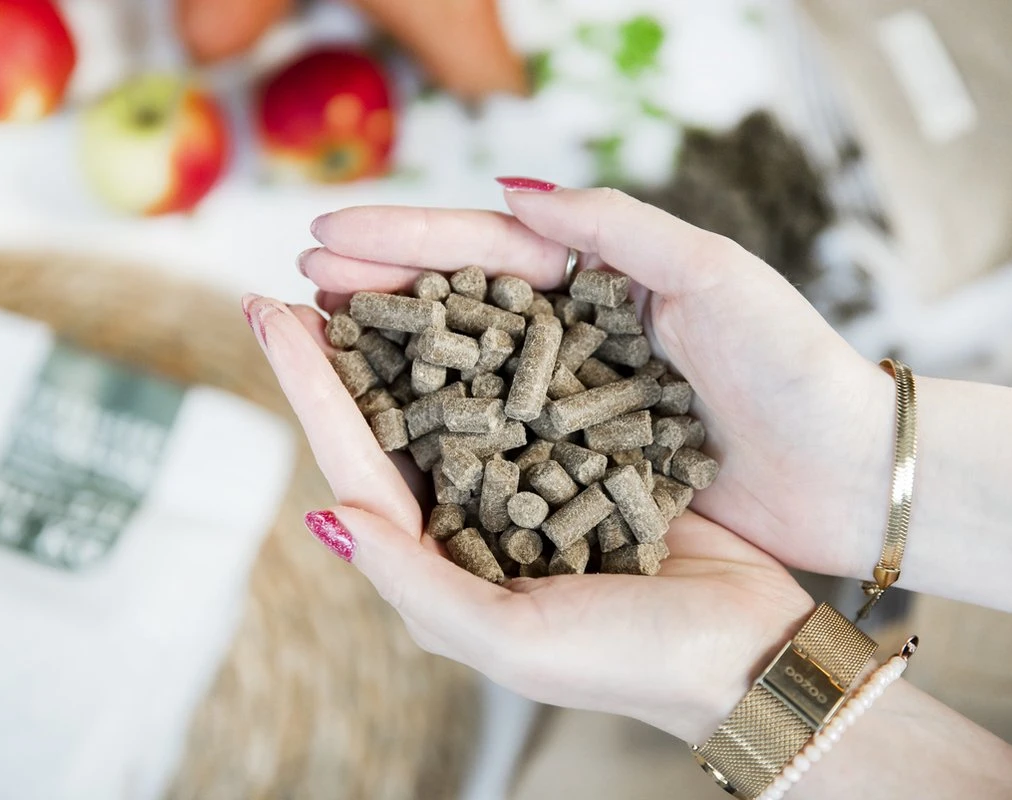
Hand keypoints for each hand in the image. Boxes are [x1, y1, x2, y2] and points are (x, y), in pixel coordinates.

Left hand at [243, 293, 811, 741]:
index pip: (356, 459)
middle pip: (391, 415)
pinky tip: (474, 291)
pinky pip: (527, 385)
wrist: (745, 650)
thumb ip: (416, 581)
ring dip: (412, 331)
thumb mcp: (512, 636)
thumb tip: (323, 520)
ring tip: (375, 269)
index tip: (266, 311)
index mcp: (441, 556)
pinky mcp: (581, 453)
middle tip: (308, 273)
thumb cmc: (629, 661)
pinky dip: (496, 338)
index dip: (309, 386)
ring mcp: (525, 478)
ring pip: (454, 390)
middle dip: (345, 347)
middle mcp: (471, 512)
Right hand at [297, 183, 893, 581]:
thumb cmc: (793, 365)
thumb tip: (513, 193)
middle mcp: (575, 333)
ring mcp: (573, 397)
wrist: (848, 470)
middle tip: (298, 279)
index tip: (325, 236)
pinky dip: (444, 422)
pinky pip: (499, 434)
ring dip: (396, 351)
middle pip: (458, 302)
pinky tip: (392, 418)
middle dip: (378, 287)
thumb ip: (619, 230)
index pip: (482, 249)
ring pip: (467, 367)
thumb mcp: (714, 275)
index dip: (402, 240)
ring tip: (322, 336)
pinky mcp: (583, 460)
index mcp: (601, 277)